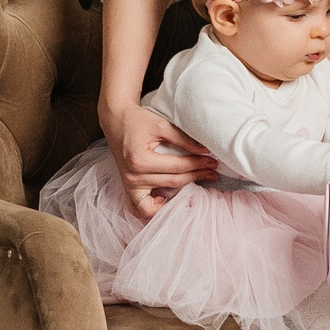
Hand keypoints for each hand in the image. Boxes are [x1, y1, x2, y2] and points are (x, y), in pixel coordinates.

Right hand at [102, 101, 219, 215]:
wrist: (115, 120)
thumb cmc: (137, 120)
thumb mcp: (161, 124)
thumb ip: (184, 139)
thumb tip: (205, 151)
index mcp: (140, 160)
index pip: (177, 167)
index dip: (198, 164)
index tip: (213, 161)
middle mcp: (132, 176)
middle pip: (173, 182)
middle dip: (196, 176)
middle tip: (212, 172)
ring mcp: (129, 185)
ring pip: (160, 200)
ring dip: (179, 197)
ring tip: (194, 188)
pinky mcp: (128, 188)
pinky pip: (141, 209)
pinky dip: (155, 209)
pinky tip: (169, 200)